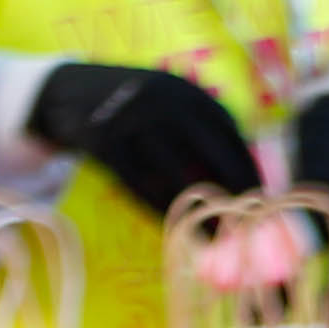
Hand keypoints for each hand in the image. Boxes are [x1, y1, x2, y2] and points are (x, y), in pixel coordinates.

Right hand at [27, 59, 260, 216]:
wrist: (63, 92)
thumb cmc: (130, 107)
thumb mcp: (167, 101)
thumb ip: (202, 128)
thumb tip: (248, 177)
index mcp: (185, 89)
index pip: (231, 132)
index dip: (250, 169)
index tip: (265, 199)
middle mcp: (163, 100)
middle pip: (215, 153)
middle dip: (238, 193)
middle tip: (252, 225)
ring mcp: (132, 119)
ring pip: (178, 176)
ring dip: (201, 212)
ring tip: (220, 238)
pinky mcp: (104, 142)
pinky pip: (142, 186)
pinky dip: (162, 211)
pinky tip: (178, 229)